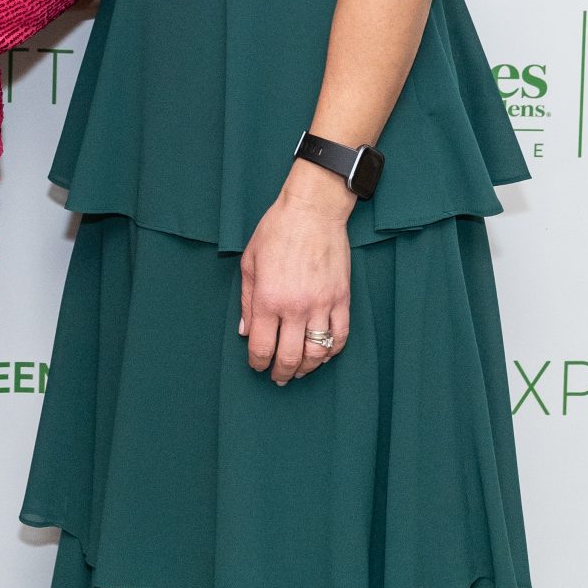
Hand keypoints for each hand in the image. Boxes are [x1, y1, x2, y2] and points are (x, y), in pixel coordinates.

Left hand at [238, 160, 353, 381]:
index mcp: (269, 299)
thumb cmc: (276, 231)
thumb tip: (245, 331)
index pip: (262, 347)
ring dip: (307, 367)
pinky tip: (323, 354)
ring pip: (317, 352)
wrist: (313, 210)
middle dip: (281, 372)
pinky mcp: (342, 299)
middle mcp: (296, 307)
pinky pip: (341, 336)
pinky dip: (332, 351)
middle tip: (278, 377)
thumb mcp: (250, 262)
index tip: (257, 365)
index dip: (258, 363)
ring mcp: (322, 304)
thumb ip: (247, 300)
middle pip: (290, 357)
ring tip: (299, 370)